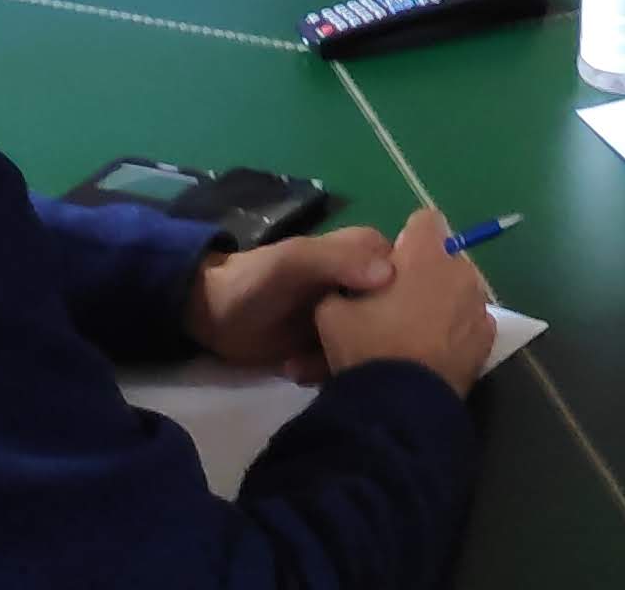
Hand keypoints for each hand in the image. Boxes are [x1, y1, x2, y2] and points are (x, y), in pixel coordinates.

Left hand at [183, 227, 397, 380]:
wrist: (210, 315)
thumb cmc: (254, 279)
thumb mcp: (294, 262)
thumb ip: (338, 260)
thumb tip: (389, 274)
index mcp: (365, 253)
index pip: (411, 270)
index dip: (414, 295)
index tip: (402, 324)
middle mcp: (364, 285)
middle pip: (396, 313)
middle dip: (379, 338)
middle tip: (350, 354)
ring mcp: (348, 319)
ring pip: (372, 343)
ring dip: (346, 359)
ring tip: (309, 364)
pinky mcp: (331, 348)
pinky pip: (347, 362)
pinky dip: (326, 372)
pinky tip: (298, 371)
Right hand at [315, 207, 497, 393]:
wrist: (401, 406)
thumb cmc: (367, 349)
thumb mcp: (331, 312)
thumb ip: (347, 283)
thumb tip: (357, 282)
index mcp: (425, 253)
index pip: (425, 220)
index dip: (406, 240)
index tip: (390, 267)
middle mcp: (460, 270)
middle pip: (443, 257)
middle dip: (424, 272)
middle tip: (397, 304)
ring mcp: (479, 305)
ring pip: (459, 289)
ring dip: (442, 300)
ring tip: (414, 332)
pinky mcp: (487, 339)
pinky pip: (470, 321)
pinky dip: (456, 329)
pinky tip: (433, 351)